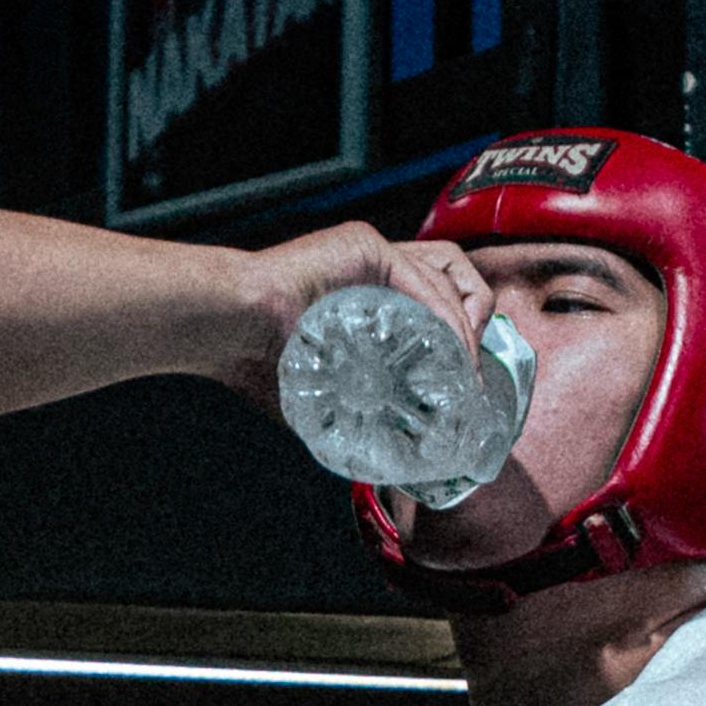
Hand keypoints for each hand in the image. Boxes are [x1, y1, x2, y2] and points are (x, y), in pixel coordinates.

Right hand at [227, 221, 491, 412]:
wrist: (229, 328)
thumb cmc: (257, 361)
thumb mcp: (323, 391)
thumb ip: (354, 410)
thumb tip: (384, 458)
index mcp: (366, 298)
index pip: (432, 302)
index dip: (458, 336)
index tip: (464, 380)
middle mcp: (375, 270)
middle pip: (452, 278)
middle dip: (476, 322)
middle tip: (473, 372)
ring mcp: (373, 254)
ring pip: (446, 273)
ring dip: (466, 325)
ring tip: (465, 370)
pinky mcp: (367, 247)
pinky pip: (423, 278)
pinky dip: (445, 316)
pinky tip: (450, 352)